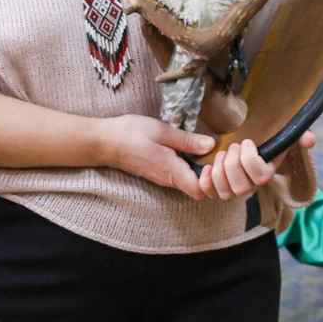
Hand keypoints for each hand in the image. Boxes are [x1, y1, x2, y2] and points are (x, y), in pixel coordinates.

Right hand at [100, 115, 215, 199]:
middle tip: (218, 153)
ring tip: (209, 150)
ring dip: (202, 170)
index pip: (200, 190)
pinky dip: (191, 167)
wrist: (104, 141)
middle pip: (198, 188)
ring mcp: (163, 178)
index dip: (214, 180)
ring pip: (190, 182)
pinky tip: (193, 149)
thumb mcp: (162, 131)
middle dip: (212, 176)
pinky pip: (181, 176)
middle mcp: (169, 180)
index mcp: (172, 171)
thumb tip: (212, 145)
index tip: (218, 160)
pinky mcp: (159, 173)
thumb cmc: (131, 134)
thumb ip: (187, 140)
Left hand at [198, 130, 316, 200]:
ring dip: (220, 170)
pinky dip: (205, 181)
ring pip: (225, 193)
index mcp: (267, 173)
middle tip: (234, 146)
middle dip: (233, 163)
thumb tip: (310, 139)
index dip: (250, 159)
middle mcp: (252, 186)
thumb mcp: (284, 136)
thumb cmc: (266, 141)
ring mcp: (234, 190)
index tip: (248, 142)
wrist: (247, 145)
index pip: (261, 176)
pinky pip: (209, 194)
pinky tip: (207, 167)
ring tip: (222, 154)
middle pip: (241, 188)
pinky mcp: (217, 189)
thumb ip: (298, 136)